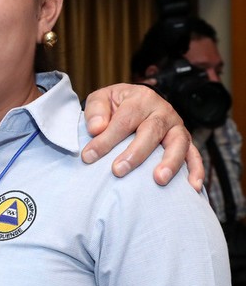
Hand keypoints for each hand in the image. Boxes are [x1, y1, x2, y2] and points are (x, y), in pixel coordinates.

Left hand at [81, 83, 202, 190]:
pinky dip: (196, 170)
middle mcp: (163, 111)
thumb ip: (96, 112)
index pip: (123, 121)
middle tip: (118, 171)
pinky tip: (192, 187)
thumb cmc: (116, 105)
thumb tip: (96, 129)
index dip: (106, 139)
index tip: (89, 156)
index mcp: (141, 98)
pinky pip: (195, 155)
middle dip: (135, 153)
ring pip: (178, 143)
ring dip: (170, 162)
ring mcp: (177, 126)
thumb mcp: (101, 99)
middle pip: (151, 131)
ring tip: (159, 179)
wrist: (135, 102)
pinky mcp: (186, 141)